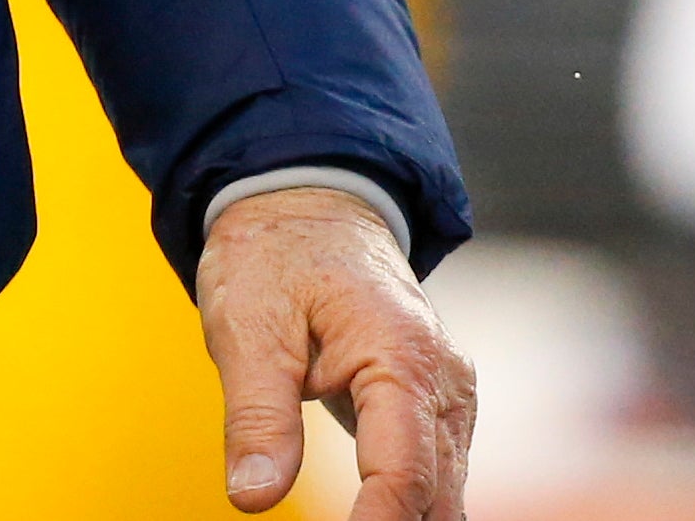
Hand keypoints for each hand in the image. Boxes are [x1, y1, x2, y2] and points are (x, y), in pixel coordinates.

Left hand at [195, 186, 472, 520]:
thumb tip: (253, 497)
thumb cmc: (275, 255)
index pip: (403, 472)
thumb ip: (256, 416)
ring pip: (446, 491)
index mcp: (401, 354)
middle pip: (439, 493)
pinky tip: (375, 519)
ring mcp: (447, 393)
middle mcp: (443, 379)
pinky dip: (412, 505)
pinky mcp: (435, 404)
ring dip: (410, 520)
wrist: (308, 205)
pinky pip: (437, 472)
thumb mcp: (246, 325)